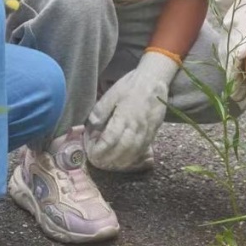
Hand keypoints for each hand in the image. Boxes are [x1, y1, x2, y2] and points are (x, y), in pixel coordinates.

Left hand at [85, 51, 179, 169]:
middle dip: (108, 159)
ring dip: (120, 162)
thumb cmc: (131, 85)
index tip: (91, 153)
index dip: (100, 149)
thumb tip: (92, 125)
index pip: (110, 139)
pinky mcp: (153, 133)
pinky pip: (142, 150)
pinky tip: (124, 160)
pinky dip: (132, 159)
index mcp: (124, 116)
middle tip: (97, 162)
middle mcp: (136, 126)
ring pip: (133, 153)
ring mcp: (146, 131)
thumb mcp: (113, 92)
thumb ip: (102, 109)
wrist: (154, 80)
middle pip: (122, 150)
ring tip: (109, 164)